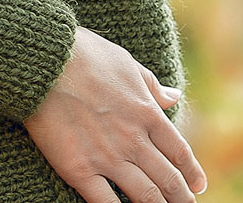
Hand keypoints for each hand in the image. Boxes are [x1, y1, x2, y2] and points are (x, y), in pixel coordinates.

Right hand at [22, 26, 207, 202]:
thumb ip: (151, 84)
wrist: (44, 60)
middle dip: (182, 198)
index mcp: (147, 113)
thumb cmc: (84, 54)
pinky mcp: (80, 169)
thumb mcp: (125, 62)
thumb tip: (175, 96)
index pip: (180, 152)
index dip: (192, 173)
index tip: (198, 185)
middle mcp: (133, 140)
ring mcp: (108, 157)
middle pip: (168, 180)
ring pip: (145, 197)